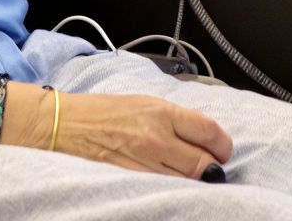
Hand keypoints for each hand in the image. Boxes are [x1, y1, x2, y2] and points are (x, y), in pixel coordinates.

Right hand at [45, 91, 231, 178]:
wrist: (67, 124)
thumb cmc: (105, 111)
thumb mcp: (147, 103)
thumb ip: (178, 120)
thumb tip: (206, 137)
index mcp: (162, 112)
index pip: (210, 132)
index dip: (224, 145)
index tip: (223, 149)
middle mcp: (155, 138)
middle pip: (203, 164)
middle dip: (212, 166)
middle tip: (211, 165)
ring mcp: (143, 163)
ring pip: (186, 182)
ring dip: (193, 179)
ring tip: (188, 172)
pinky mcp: (131, 180)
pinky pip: (164, 189)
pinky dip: (172, 187)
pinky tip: (169, 179)